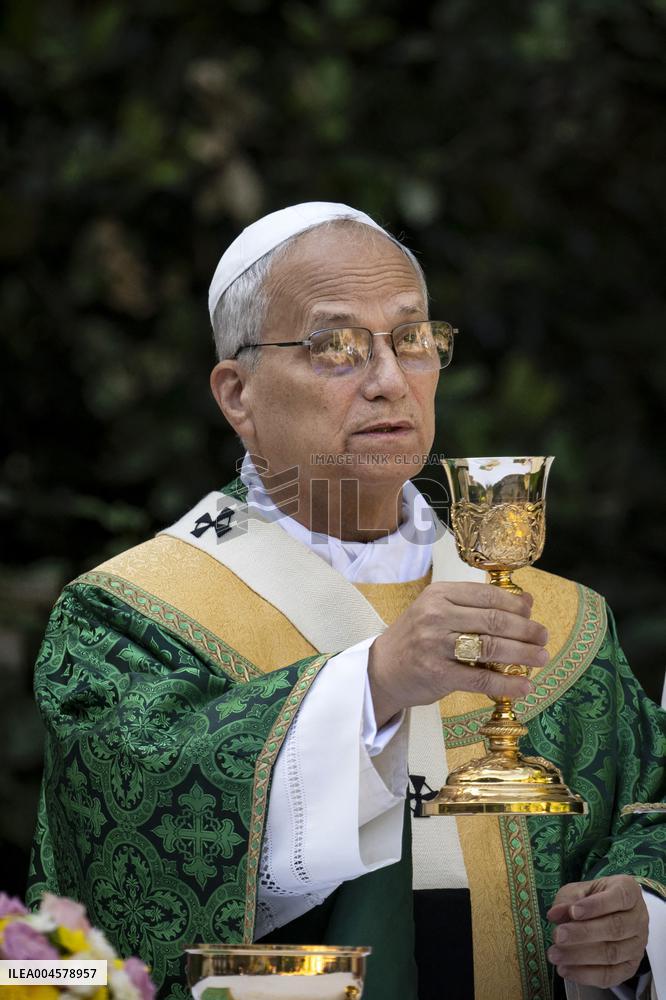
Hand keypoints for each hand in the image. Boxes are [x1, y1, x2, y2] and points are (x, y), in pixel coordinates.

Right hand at [367, 581, 547, 725]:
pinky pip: (481, 678)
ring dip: (523, 654)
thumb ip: (477, 605)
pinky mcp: (438, 674)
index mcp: (438, 595)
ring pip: (491, 646)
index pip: (486, 595)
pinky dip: (507, 683)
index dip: (515, 605)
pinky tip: (524, 687)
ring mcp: (436, 645)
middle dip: (526, 630)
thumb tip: (526, 602)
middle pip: (493, 620)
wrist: (381, 669)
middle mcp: (436, 616)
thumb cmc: (416, 638)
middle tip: (543, 637)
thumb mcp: (439, 611)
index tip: (532, 615)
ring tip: (541, 658)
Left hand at [547, 875, 648, 987]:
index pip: (618, 897)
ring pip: (612, 954)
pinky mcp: (630, 967)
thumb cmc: (592, 898)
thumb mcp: (579, 891)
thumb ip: (568, 900)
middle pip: (615, 928)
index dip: (595, 906)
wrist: (609, 914)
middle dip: (582, 934)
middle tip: (557, 936)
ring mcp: (638, 945)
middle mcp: (639, 918)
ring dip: (580, 956)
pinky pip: (611, 975)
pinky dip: (586, 975)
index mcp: (629, 891)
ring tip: (555, 954)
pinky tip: (566, 970)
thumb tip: (554, 915)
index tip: (573, 912)